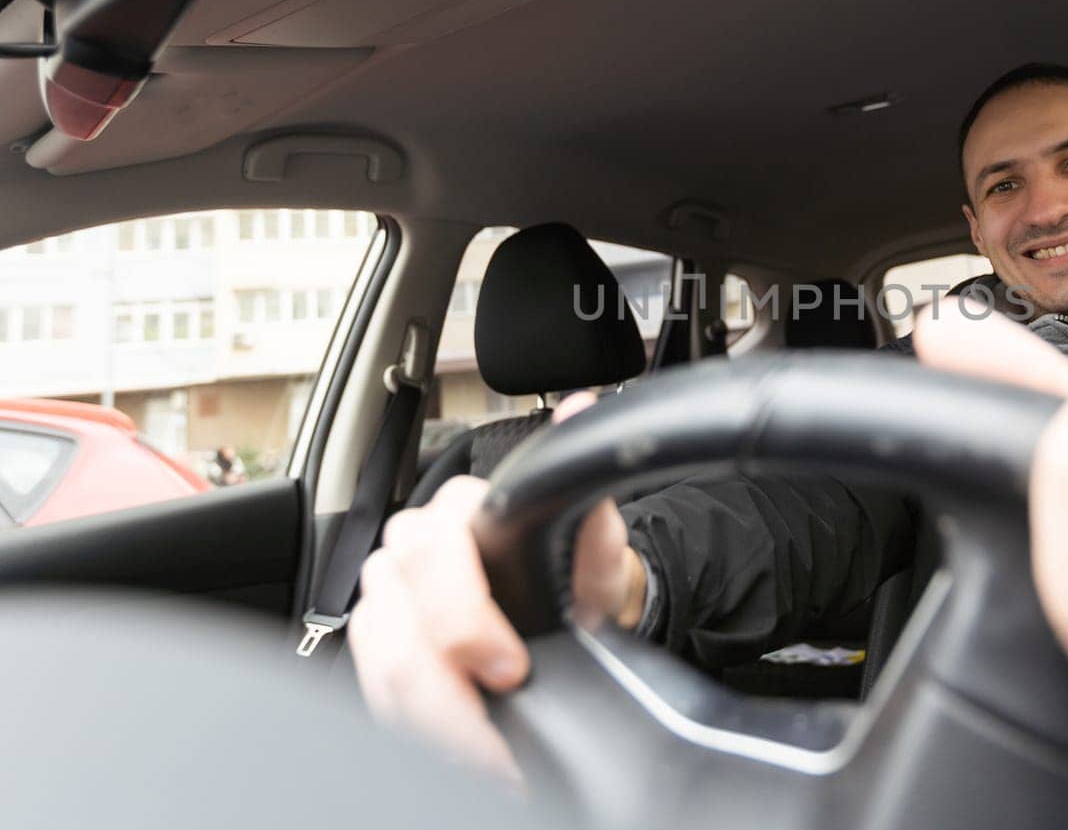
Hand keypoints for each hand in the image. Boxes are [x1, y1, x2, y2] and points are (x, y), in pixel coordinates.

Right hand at [348, 391, 646, 781]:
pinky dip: (417, 727)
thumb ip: (589, 497)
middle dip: (445, 683)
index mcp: (458, 513)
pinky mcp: (377, 647)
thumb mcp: (597, 548)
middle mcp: (408, 548)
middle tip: (501, 718)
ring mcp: (384, 599)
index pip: (432, 550)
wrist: (567, 616)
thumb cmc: (576, 577)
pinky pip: (374, 691)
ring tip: (490, 749)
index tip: (512, 670)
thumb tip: (581, 415)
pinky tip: (462, 741)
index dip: (464, 617)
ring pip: (380, 662)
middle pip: (394, 616)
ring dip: (433, 718)